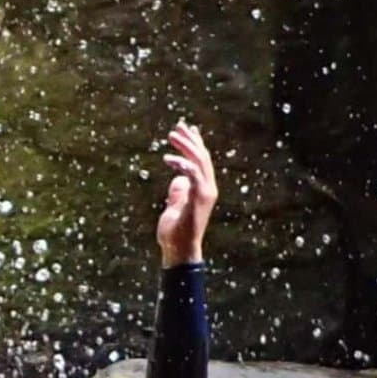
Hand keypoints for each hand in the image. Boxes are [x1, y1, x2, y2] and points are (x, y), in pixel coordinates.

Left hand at [157, 121, 218, 265]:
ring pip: (199, 161)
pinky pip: (192, 174)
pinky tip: (167, 159)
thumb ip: (177, 194)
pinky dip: (181, 163)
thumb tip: (177, 180)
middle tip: (177, 127)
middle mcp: (208, 188)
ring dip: (186, 145)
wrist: (179, 250)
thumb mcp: (174, 209)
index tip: (186, 129)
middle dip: (190, 139)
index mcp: (203, 189)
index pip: (201, 161)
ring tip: (171, 135)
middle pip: (202, 157)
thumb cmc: (175, 234)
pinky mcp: (200, 197)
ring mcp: (206, 192)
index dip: (195, 143)